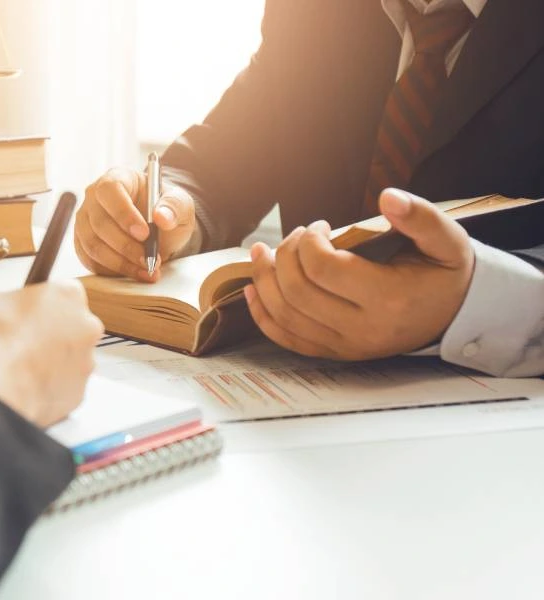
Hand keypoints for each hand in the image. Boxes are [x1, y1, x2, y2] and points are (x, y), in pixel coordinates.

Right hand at [0, 281, 103, 426]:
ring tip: (18, 363)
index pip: (61, 291)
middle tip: (21, 337)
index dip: (39, 302)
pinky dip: (48, 383)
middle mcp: (86, 326)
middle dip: (50, 329)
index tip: (25, 310)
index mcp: (68, 294)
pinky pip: (65, 383)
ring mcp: (86, 360)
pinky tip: (25, 382)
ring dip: (50, 357)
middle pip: (71, 323)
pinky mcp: (80, 391)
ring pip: (70, 355)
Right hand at [74, 166, 195, 281]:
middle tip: (150, 260)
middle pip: (99, 222)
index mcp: (117, 178)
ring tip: (146, 270)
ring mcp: (84, 220)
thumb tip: (162, 217)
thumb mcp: (180, 203)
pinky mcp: (82, 242)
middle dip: (126, 245)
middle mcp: (94, 197)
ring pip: (93, 245)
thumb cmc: (165, 210)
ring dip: (120, 263)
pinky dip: (112, 271)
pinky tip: (134, 272)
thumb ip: (174, 206)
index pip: (110, 190)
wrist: (157, 229)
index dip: (124, 213)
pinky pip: (90, 260)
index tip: (145, 234)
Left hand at [243, 188, 474, 359]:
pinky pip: (287, 340)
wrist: (455, 316)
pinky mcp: (335, 353)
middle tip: (293, 236)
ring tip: (261, 253)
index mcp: (388, 298)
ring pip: (286, 316)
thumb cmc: (445, 273)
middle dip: (284, 257)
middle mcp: (363, 329)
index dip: (308, 242)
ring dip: (264, 281)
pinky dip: (263, 315)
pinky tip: (253, 289)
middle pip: (298, 292)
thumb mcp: (447, 240)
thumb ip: (420, 217)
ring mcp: (346, 346)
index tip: (317, 227)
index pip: (324, 268)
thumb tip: (387, 196)